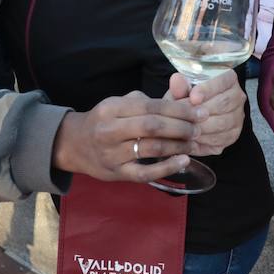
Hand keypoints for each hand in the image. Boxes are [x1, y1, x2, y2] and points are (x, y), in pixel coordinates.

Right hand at [52, 91, 198, 183]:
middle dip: (181, 126)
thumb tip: (180, 99)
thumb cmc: (105, 121)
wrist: (75, 145)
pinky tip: (184, 161)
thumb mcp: (119, 103)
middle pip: (152, 126)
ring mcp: (112, 154)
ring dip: (178, 145)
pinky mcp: (116, 174)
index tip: (198, 111)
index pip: (150, 106)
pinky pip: (145, 173)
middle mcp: (109, 130)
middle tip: (198, 128)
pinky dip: (167, 168)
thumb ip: (146, 101)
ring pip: (151, 148)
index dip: (178, 109)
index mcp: (111, 108)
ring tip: (193, 142)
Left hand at [167, 69, 244, 155]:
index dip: (207, 90)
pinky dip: (205, 139)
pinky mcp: (233, 134)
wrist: (190, 117)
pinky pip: (221, 138)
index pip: (223, 81)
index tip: (193, 98)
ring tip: (186, 127)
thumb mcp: (181, 91)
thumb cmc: (187, 99)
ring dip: (202, 126)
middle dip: (202, 111)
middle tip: (185, 116)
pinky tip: (192, 137)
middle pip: (223, 103)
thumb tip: (176, 79)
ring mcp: (238, 116)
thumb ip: (180, 86)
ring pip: (223, 122)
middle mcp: (237, 96)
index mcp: (228, 79)